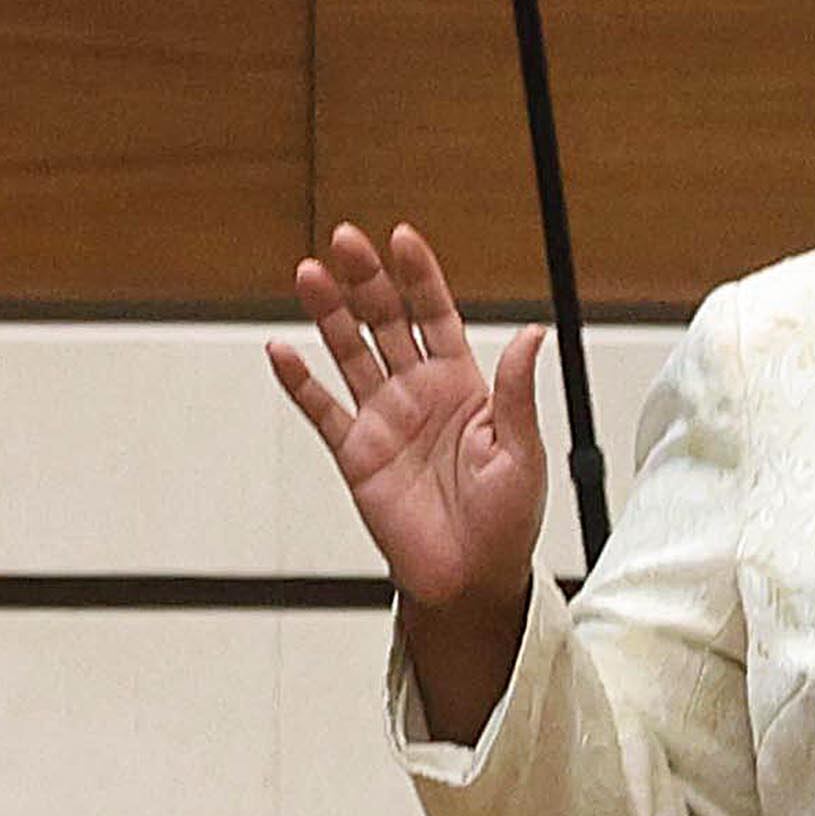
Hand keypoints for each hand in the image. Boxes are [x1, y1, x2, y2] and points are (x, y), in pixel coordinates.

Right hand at [269, 222, 547, 616]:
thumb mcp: (523, 452)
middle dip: (368, 280)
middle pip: (387, 322)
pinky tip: (281, 349)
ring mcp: (383, 419)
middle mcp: (419, 393)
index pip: (438, 316)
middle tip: (346, 240)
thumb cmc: (507, 520)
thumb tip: (532, 334)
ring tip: (310, 273)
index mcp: (465, 386)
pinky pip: (321, 410)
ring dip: (329, 315)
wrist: (471, 577)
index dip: (421, 277)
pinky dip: (300, 381)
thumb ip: (518, 393)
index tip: (403, 238)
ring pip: (349, 353)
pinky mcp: (354, 453)